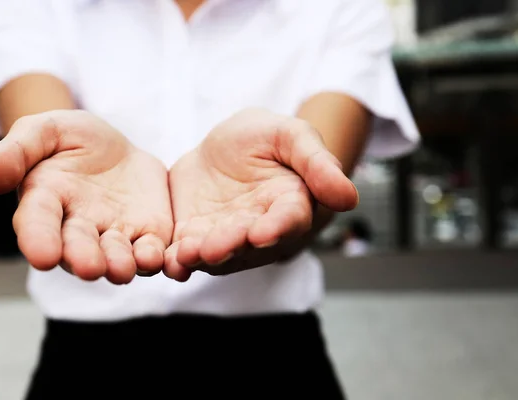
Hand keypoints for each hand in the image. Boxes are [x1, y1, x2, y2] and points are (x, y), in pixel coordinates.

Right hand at [0, 110, 172, 283]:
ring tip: (124, 268)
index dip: (39, 240)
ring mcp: (114, 235)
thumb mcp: (44, 130)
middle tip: (90, 267)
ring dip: (120, 265)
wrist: (115, 146)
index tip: (42, 256)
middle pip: (79, 248)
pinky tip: (162, 258)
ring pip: (116, 257)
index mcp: (46, 201)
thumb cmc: (72, 139)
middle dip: (83, 259)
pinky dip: (156, 258)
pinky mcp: (148, 233)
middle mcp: (78, 227)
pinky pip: (152, 250)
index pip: (38, 223)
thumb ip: (17, 151)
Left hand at [164, 108, 357, 280]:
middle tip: (215, 247)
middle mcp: (261, 229)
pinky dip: (179, 259)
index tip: (263, 231)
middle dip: (232, 246)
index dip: (277, 227)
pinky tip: (168, 259)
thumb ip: (317, 163)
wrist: (225, 145)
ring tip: (186, 254)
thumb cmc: (266, 138)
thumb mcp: (291, 135)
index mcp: (290, 204)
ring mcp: (228, 237)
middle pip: (249, 244)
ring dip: (202, 258)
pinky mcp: (196, 237)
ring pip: (218, 254)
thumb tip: (349, 198)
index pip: (288, 220)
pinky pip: (188, 252)